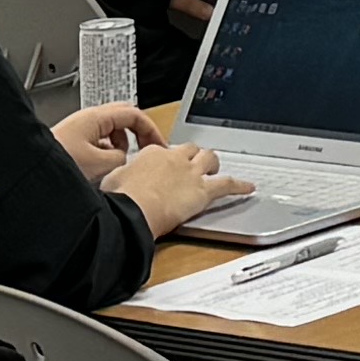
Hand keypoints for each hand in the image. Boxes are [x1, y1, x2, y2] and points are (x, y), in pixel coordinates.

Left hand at [53, 100, 160, 179]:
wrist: (34, 173)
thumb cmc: (59, 164)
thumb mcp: (102, 164)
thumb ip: (121, 158)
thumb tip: (125, 159)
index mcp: (96, 117)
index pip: (134, 114)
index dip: (151, 129)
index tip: (159, 144)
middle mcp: (87, 119)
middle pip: (122, 117)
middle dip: (137, 133)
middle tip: (146, 148)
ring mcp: (79, 129)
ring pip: (110, 131)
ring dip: (119, 145)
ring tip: (119, 163)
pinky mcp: (72, 142)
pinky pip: (98, 142)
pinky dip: (105, 153)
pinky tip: (101, 170)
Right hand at [115, 137, 250, 236]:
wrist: (133, 210)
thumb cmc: (120, 199)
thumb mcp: (111, 182)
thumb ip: (119, 180)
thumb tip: (114, 185)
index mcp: (151, 154)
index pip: (164, 151)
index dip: (167, 159)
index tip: (165, 167)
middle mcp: (174, 158)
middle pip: (190, 150)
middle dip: (193, 155)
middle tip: (193, 164)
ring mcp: (190, 173)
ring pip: (209, 159)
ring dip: (213, 163)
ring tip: (214, 170)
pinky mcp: (203, 191)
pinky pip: (227, 184)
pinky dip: (239, 185)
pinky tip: (248, 187)